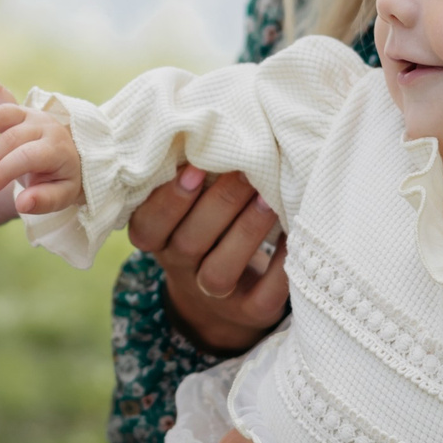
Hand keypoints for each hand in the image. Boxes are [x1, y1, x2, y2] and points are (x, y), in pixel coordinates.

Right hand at [0, 62, 81, 215]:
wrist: (72, 158)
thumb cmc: (64, 180)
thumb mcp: (63, 196)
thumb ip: (44, 201)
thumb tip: (22, 204)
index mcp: (56, 146)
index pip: (26, 156)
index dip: (4, 171)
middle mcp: (42, 125)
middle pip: (10, 138)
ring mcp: (28, 114)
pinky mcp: (16, 110)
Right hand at [128, 169, 289, 351]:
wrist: (226, 297)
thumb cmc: (210, 228)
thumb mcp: (190, 207)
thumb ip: (193, 176)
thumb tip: (218, 128)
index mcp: (158, 240)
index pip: (147, 227)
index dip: (169, 201)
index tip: (195, 169)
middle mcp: (180, 270)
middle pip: (188, 243)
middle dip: (219, 204)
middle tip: (246, 170)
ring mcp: (213, 297)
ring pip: (219, 272)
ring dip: (244, 232)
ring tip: (269, 198)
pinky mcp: (249, 313)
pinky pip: (263, 296)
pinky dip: (280, 267)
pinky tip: (295, 235)